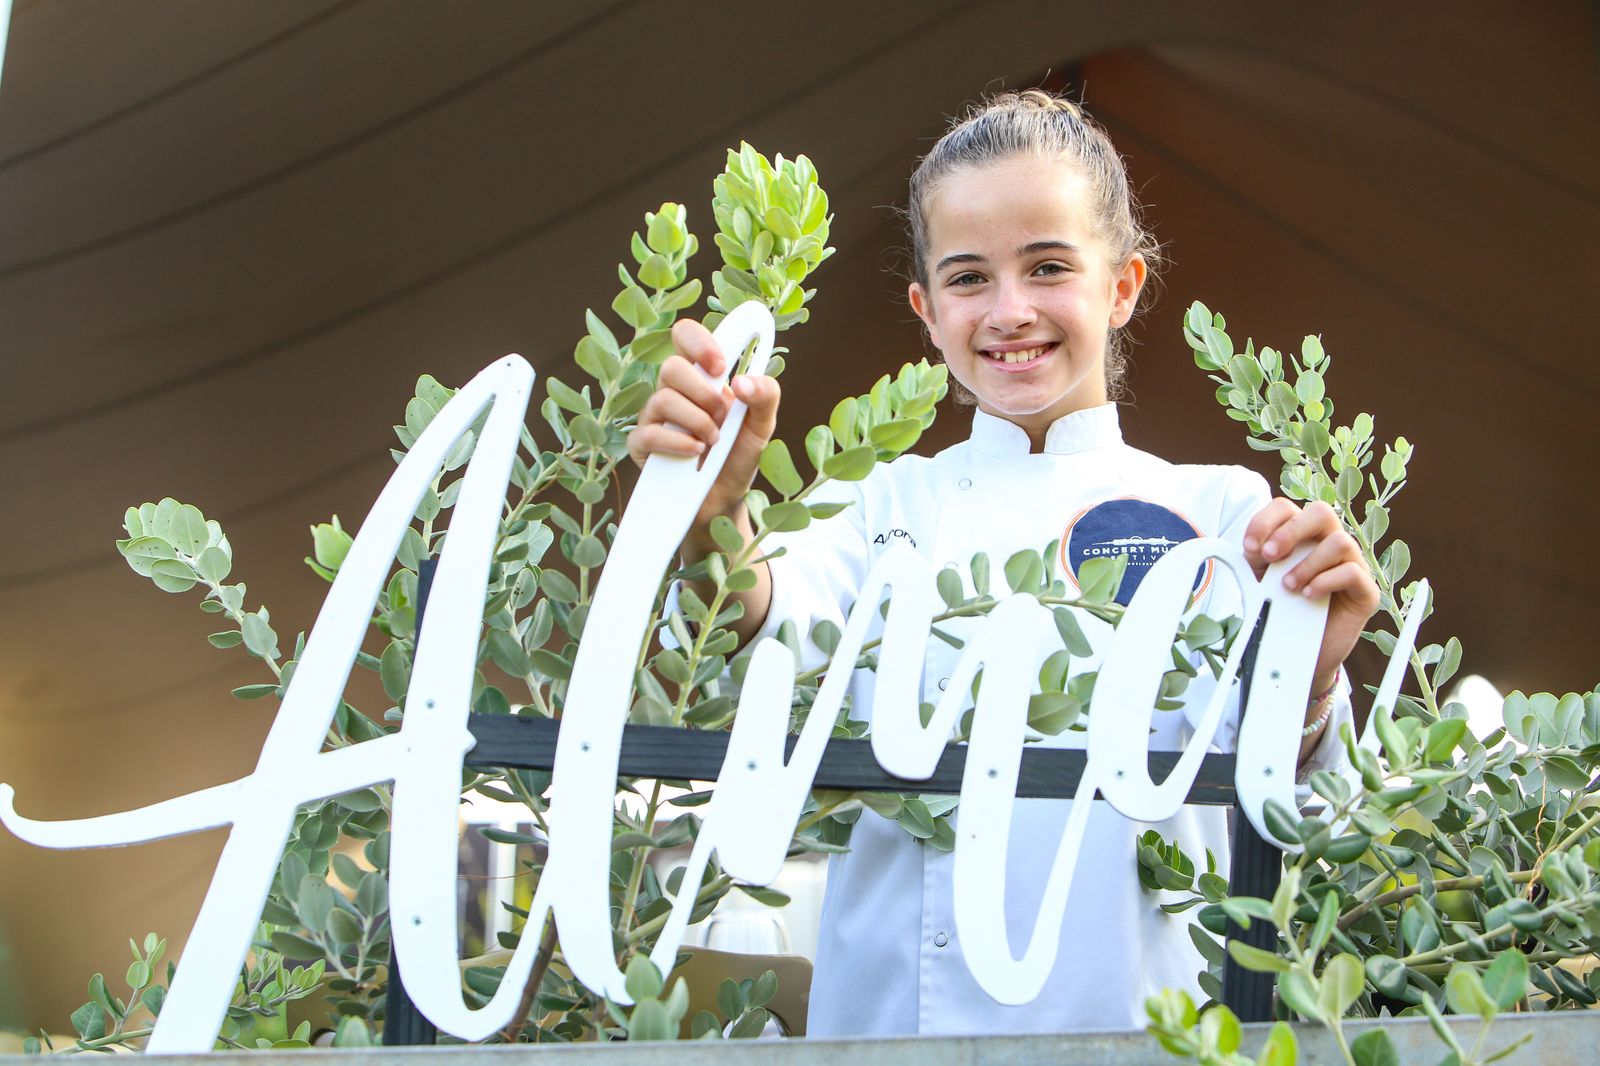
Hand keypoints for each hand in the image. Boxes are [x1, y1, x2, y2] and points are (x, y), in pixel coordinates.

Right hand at [627, 318, 781, 550]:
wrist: (724, 501)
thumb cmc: (738, 458)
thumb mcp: (762, 426)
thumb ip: (765, 396)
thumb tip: (742, 381)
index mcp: (702, 378)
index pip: (685, 336)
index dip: (699, 341)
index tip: (720, 366)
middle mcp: (675, 392)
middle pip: (671, 366)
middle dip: (703, 393)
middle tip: (722, 417)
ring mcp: (655, 418)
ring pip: (662, 399)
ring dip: (696, 422)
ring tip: (712, 442)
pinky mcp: (642, 447)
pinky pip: (648, 433)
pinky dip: (676, 442)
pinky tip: (694, 453)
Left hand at [1242, 499, 1378, 696]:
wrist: (1299, 652)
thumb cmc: (1283, 610)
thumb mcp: (1261, 581)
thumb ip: (1257, 561)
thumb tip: (1253, 545)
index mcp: (1302, 535)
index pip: (1288, 508)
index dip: (1266, 521)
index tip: (1250, 547)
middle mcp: (1329, 543)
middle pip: (1321, 512)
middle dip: (1291, 531)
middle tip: (1270, 556)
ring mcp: (1352, 564)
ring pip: (1340, 541)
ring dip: (1307, 563)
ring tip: (1289, 586)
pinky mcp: (1365, 589)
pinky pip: (1353, 572)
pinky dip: (1325, 581)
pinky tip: (1308, 595)